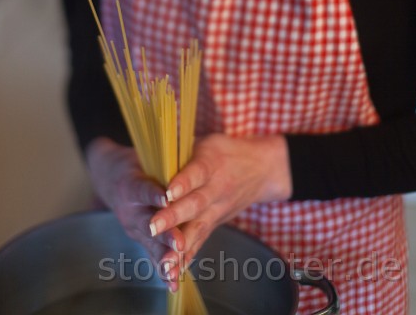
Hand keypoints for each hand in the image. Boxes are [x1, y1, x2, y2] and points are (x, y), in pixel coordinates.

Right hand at [85, 137, 183, 288]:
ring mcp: (134, 227)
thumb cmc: (133, 162)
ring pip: (150, 243)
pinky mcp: (140, 238)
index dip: (153, 194)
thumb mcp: (143, 156)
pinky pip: (152, 255)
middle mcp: (129, 209)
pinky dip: (162, 268)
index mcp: (129, 184)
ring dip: (164, 256)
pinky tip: (172, 281)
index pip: (142, 188)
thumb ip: (161, 161)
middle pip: (147, 222)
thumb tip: (183, 149)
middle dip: (164, 233)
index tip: (166, 198)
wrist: (109, 176)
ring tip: (176, 268)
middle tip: (178, 242)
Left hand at [148, 133, 292, 286]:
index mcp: (211, 164)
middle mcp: (216, 190)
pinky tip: (174, 273)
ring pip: (198, 229)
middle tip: (153, 226)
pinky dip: (187, 258)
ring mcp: (218, 210)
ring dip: (180, 247)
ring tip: (164, 263)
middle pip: (194, 204)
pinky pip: (201, 241)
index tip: (167, 192)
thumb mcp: (207, 141)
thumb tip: (154, 147)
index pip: (195, 174)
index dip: (182, 183)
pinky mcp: (216, 223)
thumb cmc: (227, 151)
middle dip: (173, 217)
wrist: (262, 169)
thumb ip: (182, 148)